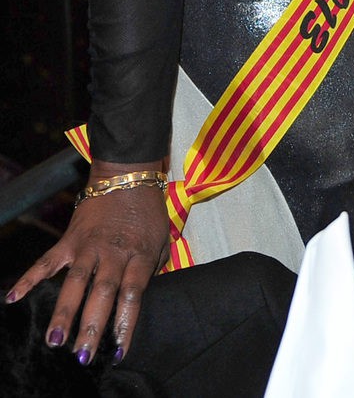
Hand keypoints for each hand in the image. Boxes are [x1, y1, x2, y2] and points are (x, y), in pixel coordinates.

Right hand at [5, 162, 169, 362]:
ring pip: (75, 282)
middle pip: (103, 293)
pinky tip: (12, 297)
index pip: (132, 295)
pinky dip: (29, 279)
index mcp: (138, 255)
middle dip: (92, 326)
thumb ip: (152, 270)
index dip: (125, 323)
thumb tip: (141, 299)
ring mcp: (89, 246)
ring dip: (64, 312)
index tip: (119, 350)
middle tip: (82, 355)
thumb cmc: (147, 211)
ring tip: (54, 340)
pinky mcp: (70, 240)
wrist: (127, 176)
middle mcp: (113, 253)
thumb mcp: (160, 239)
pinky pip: (47, 262)